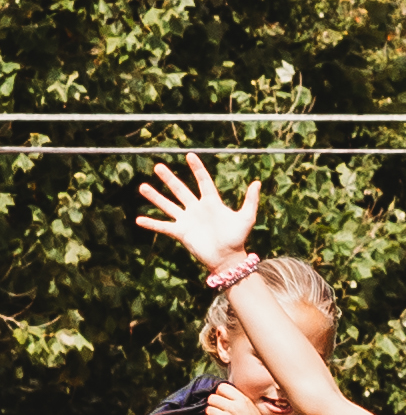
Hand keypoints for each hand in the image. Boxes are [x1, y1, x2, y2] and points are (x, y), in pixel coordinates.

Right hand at [134, 153, 259, 272]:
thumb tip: (257, 182)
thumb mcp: (246, 218)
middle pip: (180, 190)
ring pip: (168, 205)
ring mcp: (187, 220)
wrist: (229, 259)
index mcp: (211, 203)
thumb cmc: (238, 239)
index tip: (190, 155)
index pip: (203, 181)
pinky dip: (151, 224)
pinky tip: (139, 219)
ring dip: (155, 197)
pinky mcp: (181, 233)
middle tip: (158, 166)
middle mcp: (197, 209)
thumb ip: (250, 201)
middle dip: (169, 179)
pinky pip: (163, 226)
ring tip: (142, 187)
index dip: (197, 169)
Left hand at [200, 383, 278, 414]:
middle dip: (214, 405)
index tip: (223, 401)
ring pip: (208, 409)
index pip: (221, 387)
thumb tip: (225, 395)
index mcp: (243, 401)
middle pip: (212, 398)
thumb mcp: (254, 411)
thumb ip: (240, 401)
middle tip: (220, 413)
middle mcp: (234, 407)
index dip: (220, 394)